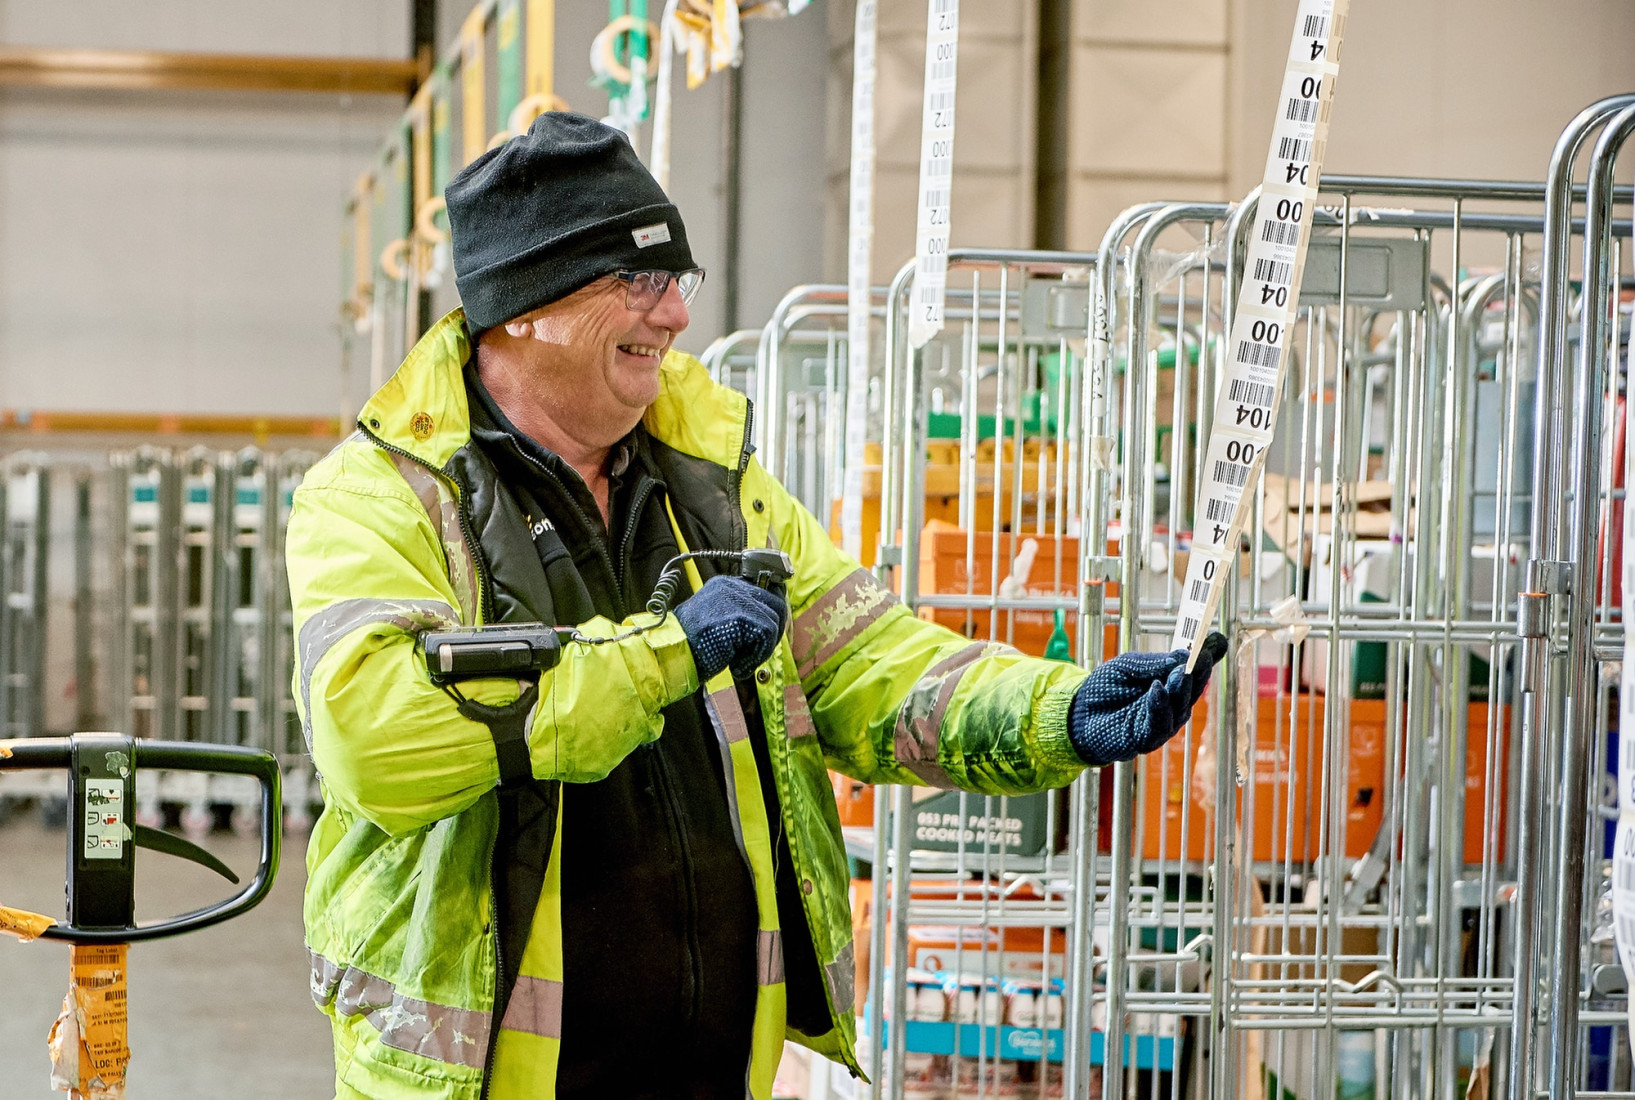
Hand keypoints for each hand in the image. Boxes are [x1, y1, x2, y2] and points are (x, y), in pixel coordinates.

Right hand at [674, 575, 786, 681]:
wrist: (670, 655)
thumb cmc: (691, 646)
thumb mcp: (717, 623)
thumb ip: (740, 616)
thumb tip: (771, 623)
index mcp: (725, 585)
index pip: (765, 590)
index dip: (772, 614)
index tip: (769, 635)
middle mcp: (731, 586)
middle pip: (775, 603)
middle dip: (773, 632)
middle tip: (757, 652)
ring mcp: (735, 598)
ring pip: (773, 621)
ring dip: (762, 648)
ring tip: (740, 661)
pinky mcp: (740, 615)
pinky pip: (766, 635)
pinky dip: (756, 655)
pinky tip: (737, 664)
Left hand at [1067, 632, 1227, 765]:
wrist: (1078, 711)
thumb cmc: (1104, 688)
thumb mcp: (1128, 666)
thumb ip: (1154, 663)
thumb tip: (1183, 655)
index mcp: (1170, 687)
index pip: (1191, 674)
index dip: (1203, 660)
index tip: (1214, 644)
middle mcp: (1171, 707)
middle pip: (1190, 692)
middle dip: (1196, 674)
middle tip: (1201, 657)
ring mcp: (1161, 725)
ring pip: (1178, 708)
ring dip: (1180, 689)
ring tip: (1182, 672)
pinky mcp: (1145, 739)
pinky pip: (1157, 724)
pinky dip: (1159, 706)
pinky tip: (1158, 689)